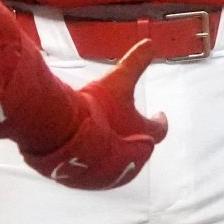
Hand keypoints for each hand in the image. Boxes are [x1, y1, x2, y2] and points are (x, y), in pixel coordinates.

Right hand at [22, 40, 167, 189]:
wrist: (64, 134)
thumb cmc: (96, 108)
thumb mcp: (117, 80)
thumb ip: (136, 61)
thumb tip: (151, 42)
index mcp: (144, 135)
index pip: (159, 129)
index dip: (159, 121)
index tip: (159, 115)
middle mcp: (134, 159)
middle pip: (142, 149)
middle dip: (138, 138)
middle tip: (133, 128)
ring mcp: (113, 173)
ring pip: (122, 164)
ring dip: (119, 152)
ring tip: (111, 140)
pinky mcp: (92, 181)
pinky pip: (100, 173)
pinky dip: (99, 163)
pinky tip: (90, 152)